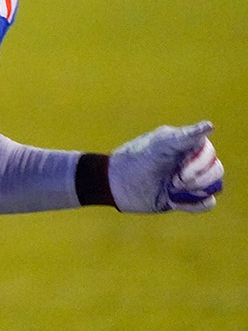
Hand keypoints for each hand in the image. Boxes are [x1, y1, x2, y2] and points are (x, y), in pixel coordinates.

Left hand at [108, 121, 223, 212]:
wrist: (115, 184)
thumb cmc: (135, 160)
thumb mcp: (159, 146)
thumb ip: (185, 137)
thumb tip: (210, 126)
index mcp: (185, 145)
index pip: (209, 153)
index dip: (200, 164)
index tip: (180, 170)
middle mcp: (190, 161)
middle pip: (215, 170)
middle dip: (197, 179)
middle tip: (174, 181)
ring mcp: (189, 180)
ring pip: (214, 186)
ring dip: (196, 191)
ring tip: (172, 191)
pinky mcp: (186, 198)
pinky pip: (207, 203)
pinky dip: (195, 204)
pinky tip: (174, 202)